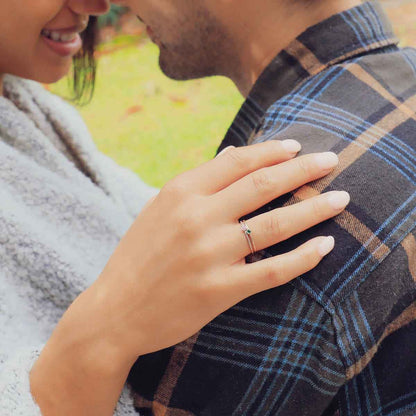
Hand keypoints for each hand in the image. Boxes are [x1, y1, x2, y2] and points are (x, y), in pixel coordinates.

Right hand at [30, 140, 349, 415]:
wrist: (115, 310)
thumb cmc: (138, 256)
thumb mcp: (160, 208)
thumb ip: (198, 181)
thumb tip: (233, 155)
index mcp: (180, 192)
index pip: (239, 161)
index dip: (273, 151)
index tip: (298, 147)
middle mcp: (197, 217)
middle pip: (263, 184)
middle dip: (304, 170)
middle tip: (332, 160)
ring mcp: (210, 254)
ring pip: (276, 224)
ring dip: (314, 208)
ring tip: (341, 199)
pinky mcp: (219, 290)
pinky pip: (273, 270)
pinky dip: (303, 258)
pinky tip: (325, 247)